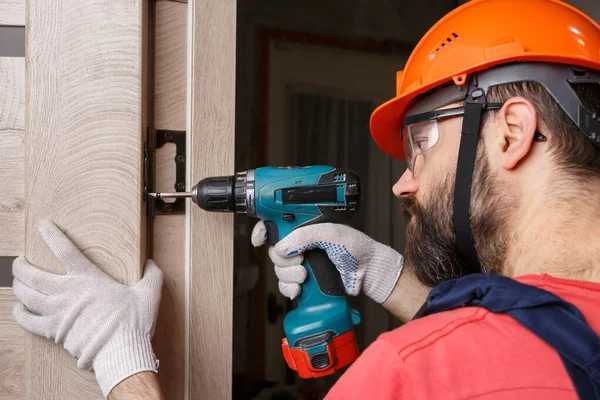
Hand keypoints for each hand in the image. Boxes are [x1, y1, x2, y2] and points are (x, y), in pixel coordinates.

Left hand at [11, 220, 163, 397]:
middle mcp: (67, 292)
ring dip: (18, 286)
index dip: (51, 235)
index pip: (64, 250)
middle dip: (21, 266)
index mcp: (88, 278)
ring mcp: (57, 312)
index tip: (42, 226)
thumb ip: (152, 274)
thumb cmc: (133, 321)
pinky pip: (28, 321)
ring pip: (26, 295)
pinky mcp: (53, 331)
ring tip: (17, 281)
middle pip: (32, 274)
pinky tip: (18, 309)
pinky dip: (20, 314)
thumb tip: (151, 263)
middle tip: (19, 262)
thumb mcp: (149, 293)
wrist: (120, 350)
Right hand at [251, 221, 403, 303]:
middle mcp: (302, 244)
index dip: (263, 231)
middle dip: (283, 260)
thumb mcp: (331, 234)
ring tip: (305, 276)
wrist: (369, 273)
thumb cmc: (357, 248)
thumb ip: (304, 236)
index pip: (277, 225)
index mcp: (306, 228)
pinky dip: (289, 289)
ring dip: (288, 275)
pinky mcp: (306, 281)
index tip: (259, 240)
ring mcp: (303, 263)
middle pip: (275, 251)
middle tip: (300, 261)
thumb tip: (282, 247)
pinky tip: (299, 289)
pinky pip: (286, 286)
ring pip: (279, 270)